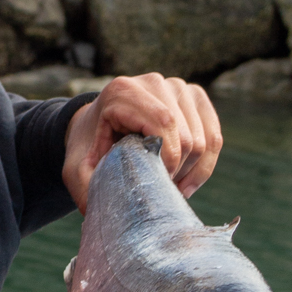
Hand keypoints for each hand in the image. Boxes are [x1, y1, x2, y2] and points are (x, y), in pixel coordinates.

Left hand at [62, 72, 220, 211]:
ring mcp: (178, 87)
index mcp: (123, 91)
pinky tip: (186, 182)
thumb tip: (112, 209)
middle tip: (158, 190)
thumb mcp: (77, 170)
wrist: (96, 127)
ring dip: (190, 172)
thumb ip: (88, 188)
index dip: (167, 162)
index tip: (154, 186)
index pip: (164, 125)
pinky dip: (204, 165)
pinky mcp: (195, 98)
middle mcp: (154, 82)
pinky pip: (215, 136)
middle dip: (177, 172)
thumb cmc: (88, 150)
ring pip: (205, 140)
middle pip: (187, 136)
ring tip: (168, 186)